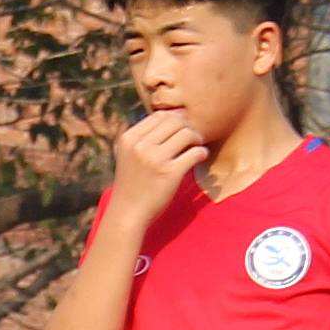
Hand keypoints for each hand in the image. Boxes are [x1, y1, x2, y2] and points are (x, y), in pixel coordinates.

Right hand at [104, 109, 209, 224]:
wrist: (128, 213)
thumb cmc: (131, 184)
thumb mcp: (127, 155)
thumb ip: (141, 138)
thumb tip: (168, 118)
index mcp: (129, 138)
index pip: (159, 115)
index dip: (175, 119)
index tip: (182, 128)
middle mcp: (140, 145)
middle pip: (174, 121)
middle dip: (188, 126)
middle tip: (193, 137)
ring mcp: (155, 159)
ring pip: (186, 133)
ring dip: (197, 137)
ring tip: (197, 146)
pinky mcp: (170, 173)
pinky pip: (194, 153)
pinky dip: (201, 153)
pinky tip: (201, 157)